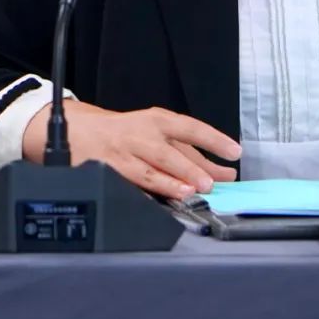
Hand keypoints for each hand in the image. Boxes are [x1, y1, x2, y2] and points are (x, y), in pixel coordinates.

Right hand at [23, 100, 241, 199]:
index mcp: (159, 120)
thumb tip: (221, 172)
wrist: (84, 130)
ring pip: (150, 169)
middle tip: (212, 181)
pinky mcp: (110, 170)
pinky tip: (160, 198)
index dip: (214, 139)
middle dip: (191, 167)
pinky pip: (131, 183)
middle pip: (170, 151)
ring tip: (190, 191)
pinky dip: (148, 192)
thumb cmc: (129, 132)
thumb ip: (189, 152)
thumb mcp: (158, 132)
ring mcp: (125, 153)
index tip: (234, 151)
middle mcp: (143, 134)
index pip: (191, 128)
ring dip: (171, 182)